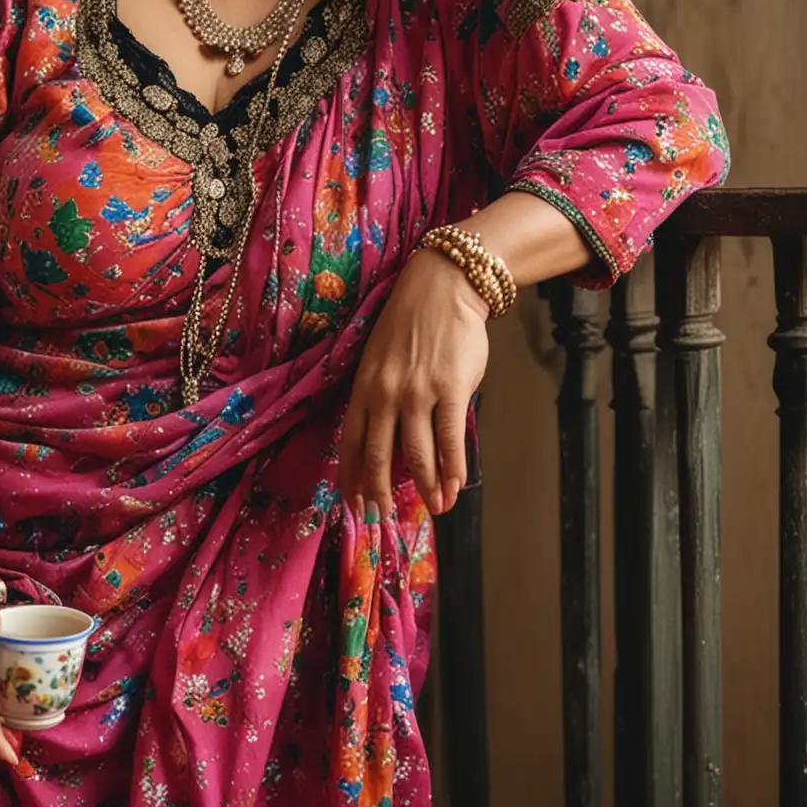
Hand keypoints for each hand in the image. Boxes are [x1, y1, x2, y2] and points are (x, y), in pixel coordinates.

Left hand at [339, 248, 488, 519]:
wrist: (443, 288)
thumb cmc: (412, 325)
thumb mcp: (382, 360)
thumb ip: (382, 399)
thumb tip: (391, 442)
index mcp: (363, 387)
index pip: (350, 442)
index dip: (352, 477)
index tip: (354, 504)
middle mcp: (384, 394)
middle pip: (377, 455)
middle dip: (379, 493)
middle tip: (383, 518)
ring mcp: (417, 393)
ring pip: (416, 455)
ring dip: (426, 488)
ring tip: (434, 509)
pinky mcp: (450, 390)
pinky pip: (450, 440)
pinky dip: (453, 470)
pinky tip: (456, 487)